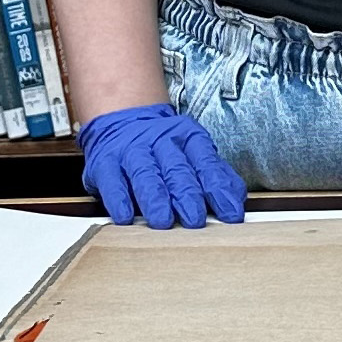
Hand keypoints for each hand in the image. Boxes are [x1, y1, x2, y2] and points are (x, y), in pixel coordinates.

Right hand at [79, 103, 248, 227]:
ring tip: (163, 221)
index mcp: (188, 138)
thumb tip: (236, 200)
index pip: (206, 163)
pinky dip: (119, 199)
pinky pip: (113, 181)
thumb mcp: (193, 152)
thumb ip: (214, 174)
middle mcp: (160, 142)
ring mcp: (132, 151)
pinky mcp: (105, 164)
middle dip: (187, 195)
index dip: (218, 189)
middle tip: (196, 221)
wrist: (123, 120)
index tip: (229, 214)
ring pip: (146, 174)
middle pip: (177, 169)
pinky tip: (126, 217)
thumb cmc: (164, 148)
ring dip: (155, 198)